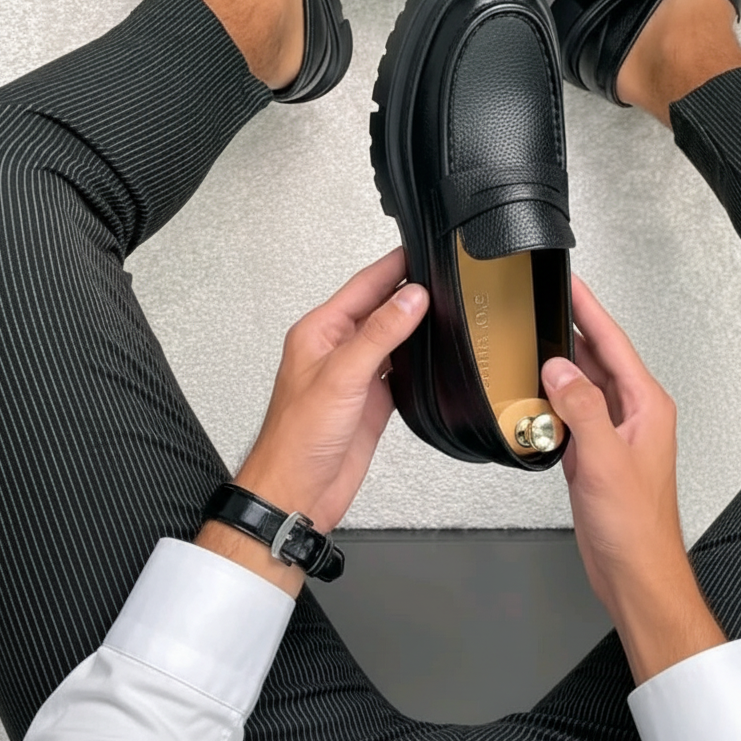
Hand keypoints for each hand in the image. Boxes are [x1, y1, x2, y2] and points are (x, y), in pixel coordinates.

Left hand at [196, 248, 426, 594]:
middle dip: (408, 290)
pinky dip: (416, 359)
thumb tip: (411, 298)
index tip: (419, 248)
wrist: (297, 492)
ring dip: (414, 323)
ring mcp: (355, 375)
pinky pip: (398, 369)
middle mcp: (337, 349)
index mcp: (320, 332)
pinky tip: (432, 352)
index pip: (363, 286)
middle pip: (379, 308)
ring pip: (390, 337)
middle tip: (441, 271)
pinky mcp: (370, 400)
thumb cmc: (296, 439)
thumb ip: (379, 334)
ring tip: (443, 303)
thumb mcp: (341, 376)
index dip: (393, 266)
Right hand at [541, 275, 724, 682]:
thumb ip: (582, 408)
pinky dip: (551, 403)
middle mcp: (632, 414)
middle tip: (543, 304)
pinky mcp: (596, 452)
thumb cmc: (637, 527)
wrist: (635, 572)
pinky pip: (571, 413)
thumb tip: (559, 369)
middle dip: (570, 330)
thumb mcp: (606, 460)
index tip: (572, 283)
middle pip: (598, 358)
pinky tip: (534, 398)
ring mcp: (614, 433)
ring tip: (532, 343)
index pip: (614, 343)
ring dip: (558, 369)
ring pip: (582, 385)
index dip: (591, 309)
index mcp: (646, 406)